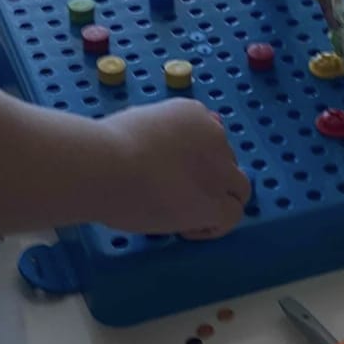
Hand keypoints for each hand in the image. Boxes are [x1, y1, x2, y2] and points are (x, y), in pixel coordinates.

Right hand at [97, 101, 250, 238]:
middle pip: (227, 162)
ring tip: (185, 216)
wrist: (106, 166)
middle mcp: (215, 136)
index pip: (211, 137)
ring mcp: (219, 170)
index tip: (174, 172)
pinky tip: (185, 229)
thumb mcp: (136, 124)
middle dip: (209, 180)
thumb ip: (158, 134)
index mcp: (193, 114)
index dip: (197, 160)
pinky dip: (213, 226)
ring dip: (218, 202)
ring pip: (238, 189)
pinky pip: (231, 216)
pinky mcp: (215, 201)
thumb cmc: (105, 147)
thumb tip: (162, 153)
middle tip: (178, 195)